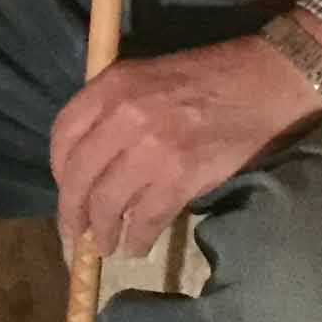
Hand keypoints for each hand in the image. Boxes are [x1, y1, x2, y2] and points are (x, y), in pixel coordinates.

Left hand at [49, 38, 321, 257]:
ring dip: (103, 233)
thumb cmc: (206, 77)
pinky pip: (146, 218)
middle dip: (72, 213)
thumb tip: (89, 159)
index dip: (57, 172)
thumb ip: (112, 107)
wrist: (264, 82)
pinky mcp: (181, 176)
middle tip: (75, 234)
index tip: (65, 191)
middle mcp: (125, 115)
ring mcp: (152, 148)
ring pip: (108, 203)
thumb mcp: (146, 75)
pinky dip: (137, 238)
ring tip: (107, 246)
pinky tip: (136, 246)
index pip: (63, 134)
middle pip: (78, 177)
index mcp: (112, 85)